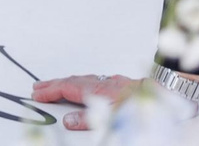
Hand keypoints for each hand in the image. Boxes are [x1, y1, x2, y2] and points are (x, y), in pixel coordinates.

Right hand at [30, 75, 153, 130]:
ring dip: (66, 82)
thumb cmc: (138, 105)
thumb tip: (67, 120)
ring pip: (81, 79)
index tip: (36, 94)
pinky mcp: (118, 82)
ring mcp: (109, 81)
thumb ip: (87, 119)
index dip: (50, 91)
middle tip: (38, 87)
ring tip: (55, 85)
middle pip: (71, 81)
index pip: (66, 89)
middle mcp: (101, 82)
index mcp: (95, 90)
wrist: (161, 92)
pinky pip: (92, 79)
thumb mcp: (110, 116)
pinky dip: (81, 81)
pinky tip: (84, 84)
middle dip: (53, 84)